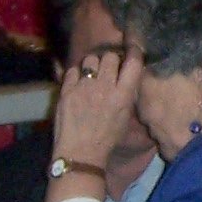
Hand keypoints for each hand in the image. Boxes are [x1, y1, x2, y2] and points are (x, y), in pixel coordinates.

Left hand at [52, 46, 145, 167]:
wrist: (81, 151)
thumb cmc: (107, 138)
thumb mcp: (125, 117)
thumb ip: (126, 95)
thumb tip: (127, 78)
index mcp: (124, 95)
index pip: (133, 63)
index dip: (134, 52)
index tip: (133, 50)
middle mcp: (105, 87)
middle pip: (110, 57)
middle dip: (110, 59)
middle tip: (108, 67)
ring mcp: (84, 87)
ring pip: (90, 59)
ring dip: (93, 64)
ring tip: (91, 73)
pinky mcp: (67, 90)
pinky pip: (72, 70)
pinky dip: (76, 73)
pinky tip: (77, 82)